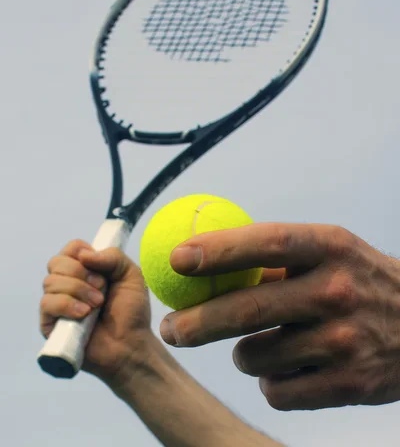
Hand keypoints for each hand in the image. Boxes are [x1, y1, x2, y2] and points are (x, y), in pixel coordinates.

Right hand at [40, 240, 151, 388]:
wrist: (131, 345)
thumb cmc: (132, 311)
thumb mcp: (131, 275)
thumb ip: (113, 256)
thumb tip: (83, 254)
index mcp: (86, 270)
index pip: (71, 248)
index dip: (82, 252)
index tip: (99, 266)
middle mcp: (68, 284)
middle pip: (56, 262)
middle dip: (81, 273)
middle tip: (102, 288)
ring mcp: (57, 304)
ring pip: (50, 282)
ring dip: (78, 290)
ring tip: (97, 305)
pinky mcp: (50, 324)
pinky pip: (46, 304)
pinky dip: (66, 305)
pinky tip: (83, 314)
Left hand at [160, 223, 399, 410]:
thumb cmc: (358, 279)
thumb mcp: (329, 250)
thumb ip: (275, 255)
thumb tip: (203, 254)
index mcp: (330, 247)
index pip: (266, 243)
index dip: (218, 250)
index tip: (177, 259)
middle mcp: (338, 291)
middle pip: (249, 308)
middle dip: (196, 323)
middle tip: (169, 328)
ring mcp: (345, 340)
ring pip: (255, 357)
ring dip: (240, 354)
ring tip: (256, 344)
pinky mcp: (350, 385)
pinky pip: (277, 390)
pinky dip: (269, 381)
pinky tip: (286, 367)